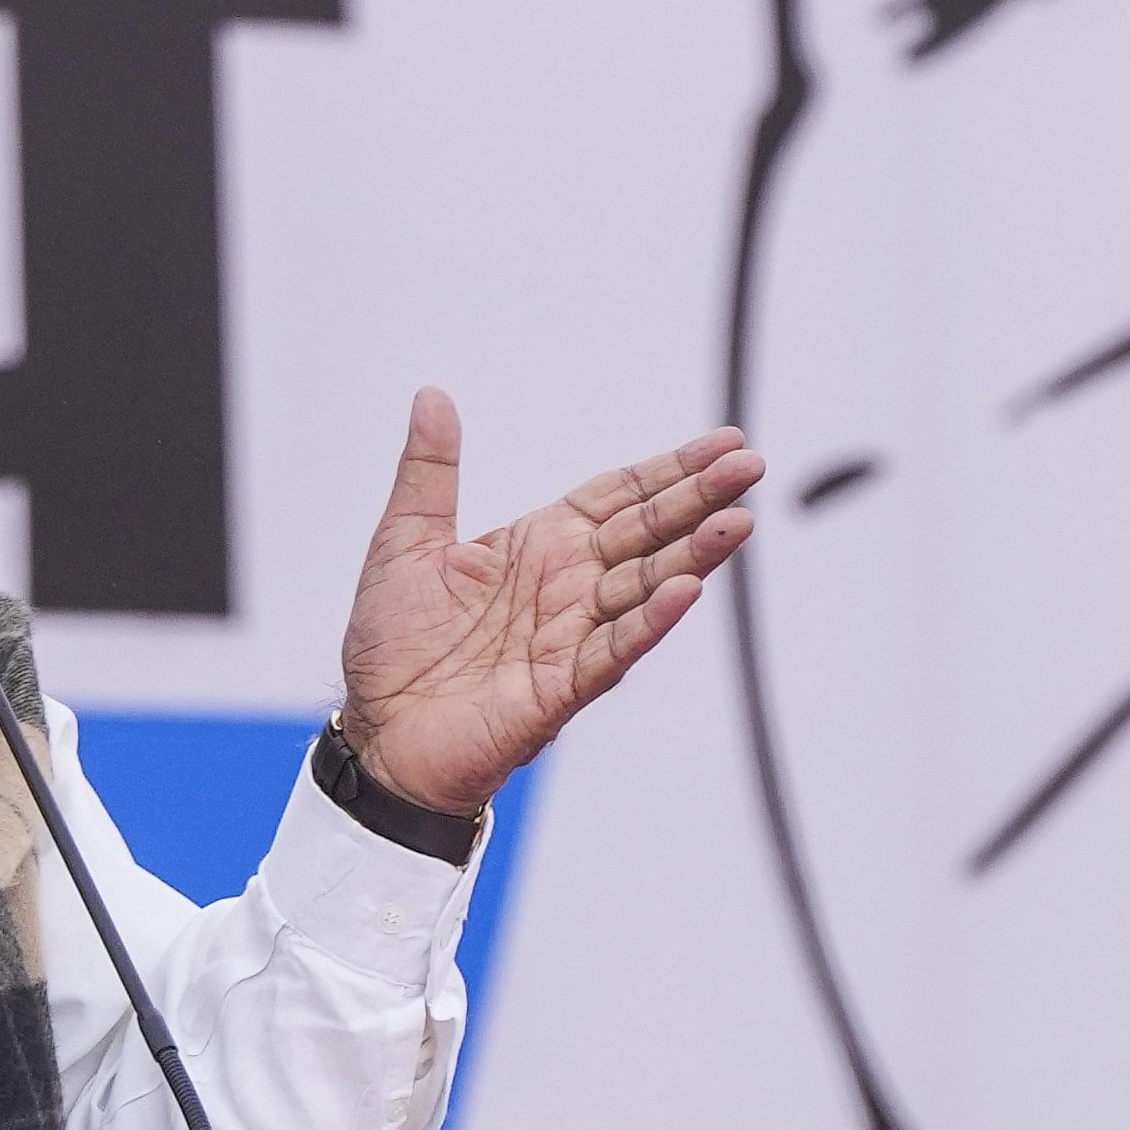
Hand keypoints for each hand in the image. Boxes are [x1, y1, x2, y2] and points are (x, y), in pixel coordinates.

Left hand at [336, 388, 761, 817]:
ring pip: (645, 587)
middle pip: (647, 532)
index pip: (620, 496)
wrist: (377, 734)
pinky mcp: (560, 688)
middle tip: (752, 465)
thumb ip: (430, 470)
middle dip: (700, 498)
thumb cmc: (391, 646)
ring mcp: (570, 636)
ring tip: (738, 521)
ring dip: (693, 555)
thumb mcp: (404, 540)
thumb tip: (432, 394)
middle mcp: (566, 586)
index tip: (724, 441)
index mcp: (539, 545)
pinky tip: (688, 590)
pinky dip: (650, 622)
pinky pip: (614, 650)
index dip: (670, 469)